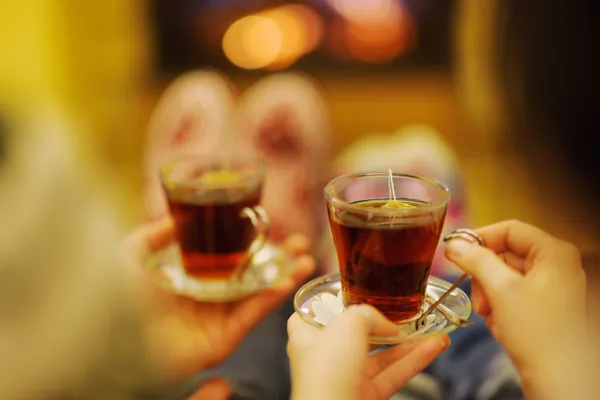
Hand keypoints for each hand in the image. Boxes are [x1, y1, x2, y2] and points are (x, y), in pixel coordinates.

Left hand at [122, 218, 315, 379]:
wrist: (108, 333)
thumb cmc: (113, 293)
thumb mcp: (130, 252)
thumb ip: (153, 234)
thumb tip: (175, 217)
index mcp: (187, 279)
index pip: (227, 259)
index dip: (250, 243)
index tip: (270, 226)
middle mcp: (204, 299)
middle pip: (249, 276)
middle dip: (277, 259)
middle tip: (300, 241)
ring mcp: (214, 321)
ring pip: (256, 296)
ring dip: (284, 276)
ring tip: (306, 258)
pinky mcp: (221, 341)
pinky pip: (250, 317)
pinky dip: (270, 298)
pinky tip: (287, 279)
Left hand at [287, 305, 448, 399]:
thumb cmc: (328, 372)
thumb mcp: (346, 325)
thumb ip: (366, 314)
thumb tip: (386, 323)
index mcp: (307, 333)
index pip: (319, 310)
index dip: (337, 300)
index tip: (358, 290)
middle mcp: (325, 354)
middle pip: (357, 332)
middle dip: (384, 321)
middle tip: (406, 309)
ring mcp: (346, 376)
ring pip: (381, 354)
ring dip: (407, 341)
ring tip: (433, 327)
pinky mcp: (365, 395)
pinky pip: (393, 373)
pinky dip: (415, 360)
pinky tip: (435, 346)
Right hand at [444, 220, 591, 398]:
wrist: (558, 379)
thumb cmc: (538, 333)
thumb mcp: (501, 289)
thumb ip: (476, 260)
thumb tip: (454, 244)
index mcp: (554, 253)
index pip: (510, 229)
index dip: (480, 238)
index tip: (456, 252)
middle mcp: (555, 266)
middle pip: (505, 253)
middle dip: (484, 275)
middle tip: (476, 294)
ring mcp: (550, 288)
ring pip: (504, 276)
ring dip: (488, 294)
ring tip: (489, 314)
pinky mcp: (542, 308)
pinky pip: (510, 295)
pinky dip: (498, 308)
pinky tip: (500, 325)